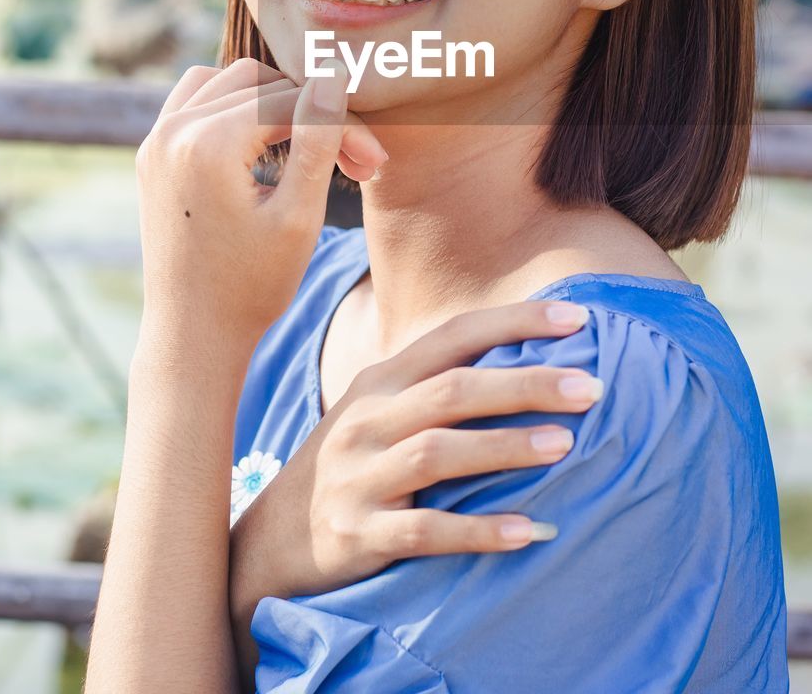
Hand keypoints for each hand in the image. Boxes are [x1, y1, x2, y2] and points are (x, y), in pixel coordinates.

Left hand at [133, 56, 387, 364]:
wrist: (193, 335)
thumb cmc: (252, 287)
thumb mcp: (300, 216)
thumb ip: (317, 140)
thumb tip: (331, 77)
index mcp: (208, 143)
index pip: (292, 103)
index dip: (341, 127)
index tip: (372, 165)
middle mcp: (172, 130)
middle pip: (262, 83)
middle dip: (310, 112)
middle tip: (349, 161)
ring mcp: (156, 139)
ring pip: (227, 80)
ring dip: (272, 100)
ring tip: (307, 144)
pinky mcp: (151, 153)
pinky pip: (196, 98)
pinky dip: (233, 105)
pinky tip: (263, 141)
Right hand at [230, 298, 598, 603]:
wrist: (269, 541)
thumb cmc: (349, 465)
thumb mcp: (378, 411)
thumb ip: (434, 386)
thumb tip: (526, 361)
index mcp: (380, 381)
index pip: (453, 336)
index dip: (514, 323)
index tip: (578, 319)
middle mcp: (367, 419)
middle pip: (453, 389)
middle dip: (525, 383)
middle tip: (590, 386)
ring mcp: (359, 476)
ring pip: (439, 453)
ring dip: (505, 447)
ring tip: (565, 445)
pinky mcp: (358, 535)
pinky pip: (424, 533)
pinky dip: (478, 531)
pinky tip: (529, 532)